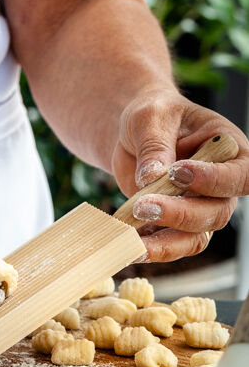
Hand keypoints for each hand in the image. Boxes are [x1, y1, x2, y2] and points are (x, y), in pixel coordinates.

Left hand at [111, 88, 248, 261]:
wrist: (134, 135)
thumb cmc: (153, 117)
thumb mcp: (151, 117)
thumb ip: (154, 144)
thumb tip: (152, 176)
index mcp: (229, 151)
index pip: (239, 175)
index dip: (213, 180)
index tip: (176, 172)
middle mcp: (220, 186)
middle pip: (215, 213)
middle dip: (179, 214)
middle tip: (143, 206)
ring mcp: (199, 208)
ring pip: (195, 237)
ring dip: (165, 243)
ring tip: (133, 239)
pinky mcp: (174, 224)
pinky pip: (170, 245)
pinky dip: (151, 249)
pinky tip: (129, 246)